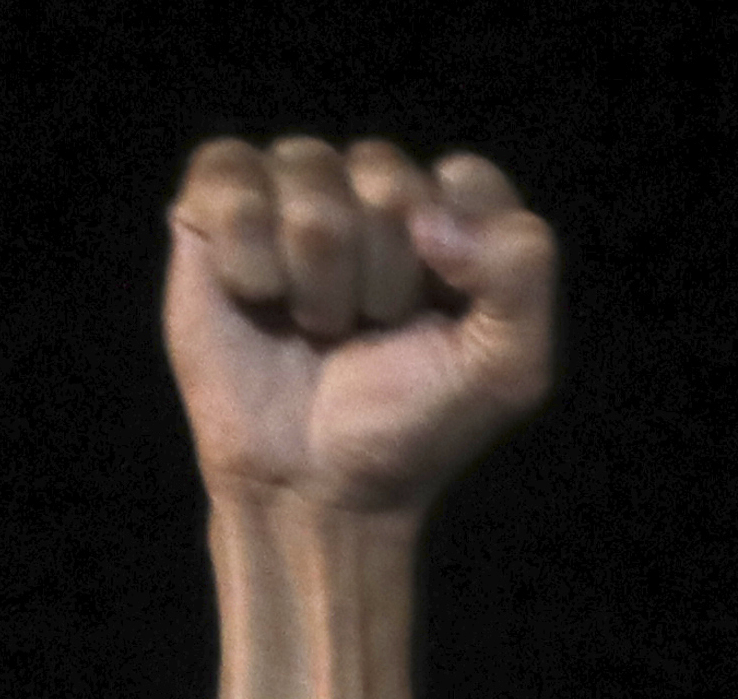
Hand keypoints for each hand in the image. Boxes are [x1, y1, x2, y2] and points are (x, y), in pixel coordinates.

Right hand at [162, 136, 557, 513]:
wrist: (313, 486)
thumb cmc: (411, 426)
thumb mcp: (508, 370)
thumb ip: (521, 274)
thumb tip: (431, 216)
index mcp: (453, 216)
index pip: (467, 180)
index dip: (455, 257)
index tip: (440, 321)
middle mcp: (372, 187)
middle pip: (386, 179)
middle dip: (381, 277)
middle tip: (367, 333)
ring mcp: (293, 190)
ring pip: (308, 173)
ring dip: (315, 277)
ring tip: (316, 325)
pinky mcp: (216, 207)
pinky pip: (231, 176)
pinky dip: (247, 255)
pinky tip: (257, 297)